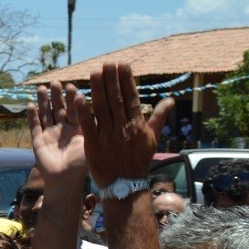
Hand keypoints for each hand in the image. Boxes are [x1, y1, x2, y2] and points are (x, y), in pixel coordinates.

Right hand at [27, 82, 88, 181]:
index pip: (75, 109)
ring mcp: (50, 134)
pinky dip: (32, 116)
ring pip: (46, 114)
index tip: (72, 86)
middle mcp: (63, 129)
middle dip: (57, 95)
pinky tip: (30, 105)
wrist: (65, 180)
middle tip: (55, 82)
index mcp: (77, 128)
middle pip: (59, 108)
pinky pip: (34, 126)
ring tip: (41, 88)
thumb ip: (92, 123)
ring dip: (43, 101)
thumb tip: (100, 105)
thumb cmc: (81, 164)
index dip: (72, 98)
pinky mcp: (38, 141)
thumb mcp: (90, 141)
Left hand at [72, 64, 173, 188]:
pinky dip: (83, 112)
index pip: (131, 97)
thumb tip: (170, 100)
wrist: (125, 185)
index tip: (122, 65)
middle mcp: (123, 128)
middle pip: (116, 99)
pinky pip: (88, 126)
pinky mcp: (94, 146)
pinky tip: (78, 97)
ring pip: (102, 109)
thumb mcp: (152, 139)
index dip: (126, 80)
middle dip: (111, 80)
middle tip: (107, 63)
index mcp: (137, 124)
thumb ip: (158, 117)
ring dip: (98, 89)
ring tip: (94, 72)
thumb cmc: (139, 161)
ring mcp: (108, 136)